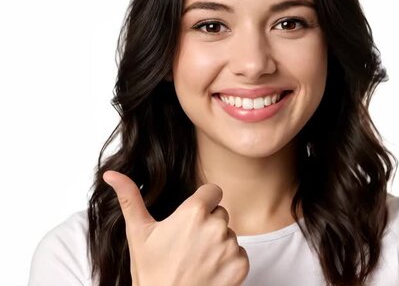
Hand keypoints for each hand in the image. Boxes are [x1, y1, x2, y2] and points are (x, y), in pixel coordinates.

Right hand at [103, 170, 248, 285]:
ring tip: (196, 260)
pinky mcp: (240, 266)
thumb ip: (129, 198)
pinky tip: (208, 272)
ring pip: (229, 235)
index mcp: (194, 212)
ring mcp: (230, 247)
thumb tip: (111, 174)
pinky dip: (228, 263)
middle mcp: (216, 226)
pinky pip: (239, 254)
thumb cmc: (150, 272)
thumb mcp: (138, 233)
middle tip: (188, 245)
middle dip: (208, 225)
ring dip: (217, 245)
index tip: (190, 219)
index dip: (202, 203)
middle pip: (220, 214)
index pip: (213, 191)